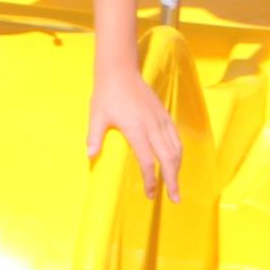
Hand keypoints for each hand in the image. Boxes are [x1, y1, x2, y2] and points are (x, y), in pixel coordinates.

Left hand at [86, 66, 182, 199]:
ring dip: (178, 168)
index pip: (147, 161)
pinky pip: (176, 137)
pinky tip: (176, 161)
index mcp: (136, 129)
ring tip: (177, 184)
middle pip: (168, 158)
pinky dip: (179, 152)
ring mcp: (161, 119)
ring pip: (176, 148)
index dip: (150, 180)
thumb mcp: (97, 115)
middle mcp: (153, 126)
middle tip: (175, 199)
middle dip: (173, 180)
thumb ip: (94, 137)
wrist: (120, 70)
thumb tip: (90, 156)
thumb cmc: (107, 93)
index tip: (150, 194)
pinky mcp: (165, 114)